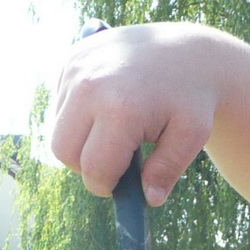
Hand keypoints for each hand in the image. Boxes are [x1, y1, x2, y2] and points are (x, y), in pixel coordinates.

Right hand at [49, 22, 223, 205]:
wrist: (185, 50)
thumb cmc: (191, 99)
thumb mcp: (191, 136)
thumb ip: (168, 170)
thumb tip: (150, 199)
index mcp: (120, 109)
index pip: (93, 169)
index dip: (107, 185)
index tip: (122, 186)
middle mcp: (89, 86)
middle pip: (63, 152)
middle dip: (87, 167)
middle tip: (116, 163)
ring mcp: (75, 69)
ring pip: (58, 130)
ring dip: (82, 141)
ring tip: (118, 131)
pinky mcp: (69, 61)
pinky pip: (60, 107)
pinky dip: (79, 117)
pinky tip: (109, 107)